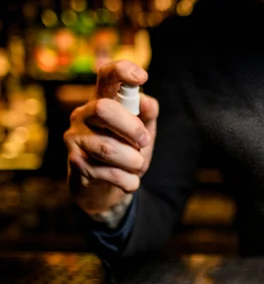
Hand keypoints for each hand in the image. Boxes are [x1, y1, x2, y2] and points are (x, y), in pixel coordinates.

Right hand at [64, 60, 158, 213]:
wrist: (103, 189)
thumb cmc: (125, 153)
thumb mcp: (142, 133)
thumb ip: (147, 115)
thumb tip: (146, 101)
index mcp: (102, 101)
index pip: (106, 77)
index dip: (122, 71)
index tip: (143, 77)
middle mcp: (83, 115)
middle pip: (103, 109)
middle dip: (132, 128)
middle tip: (144, 141)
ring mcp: (74, 138)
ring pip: (108, 147)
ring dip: (134, 161)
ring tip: (137, 166)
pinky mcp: (75, 163)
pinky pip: (110, 172)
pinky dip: (128, 180)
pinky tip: (130, 181)